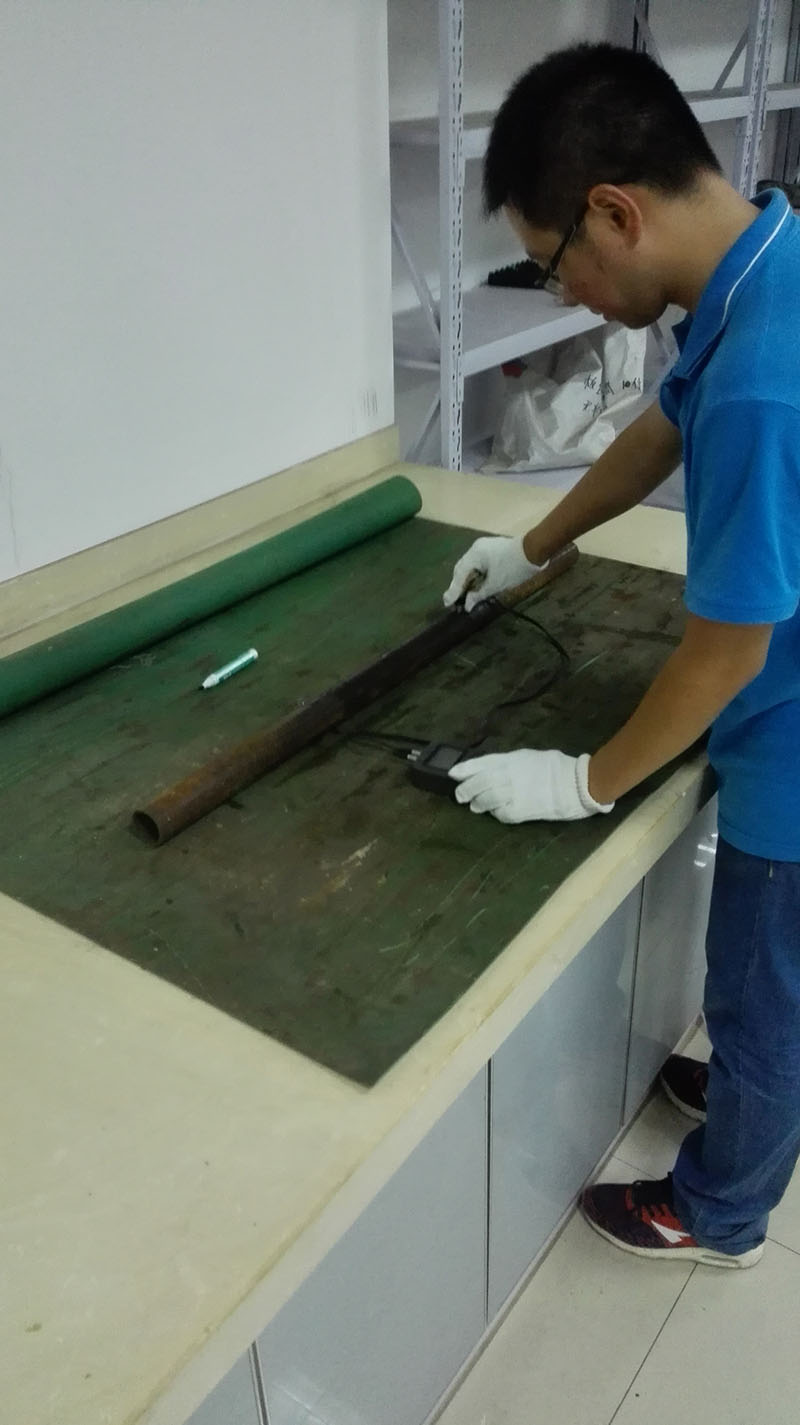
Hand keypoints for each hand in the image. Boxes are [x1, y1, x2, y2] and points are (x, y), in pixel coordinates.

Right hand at [443, 535, 545, 612]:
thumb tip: (467, 605)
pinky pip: (477, 564)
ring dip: (466, 581)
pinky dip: (474, 576)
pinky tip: (474, 586)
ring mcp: (484, 548)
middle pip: (462, 569)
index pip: (460, 574)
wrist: (535, 551)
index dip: (454, 590)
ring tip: (462, 596)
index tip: (448, 603)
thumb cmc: (515, 567)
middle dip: (458, 586)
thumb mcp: (496, 584)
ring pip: (470, 566)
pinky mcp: (491, 551)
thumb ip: (479, 594)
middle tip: (453, 602)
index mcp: (475, 554)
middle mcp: (476, 548)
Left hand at [449, 749, 614, 823]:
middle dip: (466, 789)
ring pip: (486, 799)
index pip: (481, 763)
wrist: (576, 785)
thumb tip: (491, 770)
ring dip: (477, 803)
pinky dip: (495, 813)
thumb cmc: (555, 767)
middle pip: (479, 783)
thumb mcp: (529, 756)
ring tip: (474, 806)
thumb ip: (509, 763)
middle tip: (459, 796)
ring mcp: (513, 794)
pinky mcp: (521, 811)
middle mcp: (508, 775)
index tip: (452, 774)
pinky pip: (501, 813)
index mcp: (511, 759)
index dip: (464, 769)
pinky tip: (495, 812)